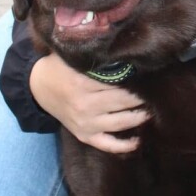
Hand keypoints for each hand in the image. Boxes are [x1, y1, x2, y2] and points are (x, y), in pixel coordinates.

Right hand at [29, 52, 148, 153]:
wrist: (37, 88)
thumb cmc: (59, 68)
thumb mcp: (72, 57)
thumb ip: (94, 55)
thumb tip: (122, 50)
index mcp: (82, 83)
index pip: (116, 81)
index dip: (136, 78)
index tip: (150, 74)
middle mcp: (84, 105)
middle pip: (122, 102)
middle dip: (142, 97)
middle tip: (157, 91)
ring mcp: (85, 123)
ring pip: (121, 123)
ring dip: (140, 117)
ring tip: (153, 109)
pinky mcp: (84, 135)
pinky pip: (108, 145)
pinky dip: (124, 145)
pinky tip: (139, 140)